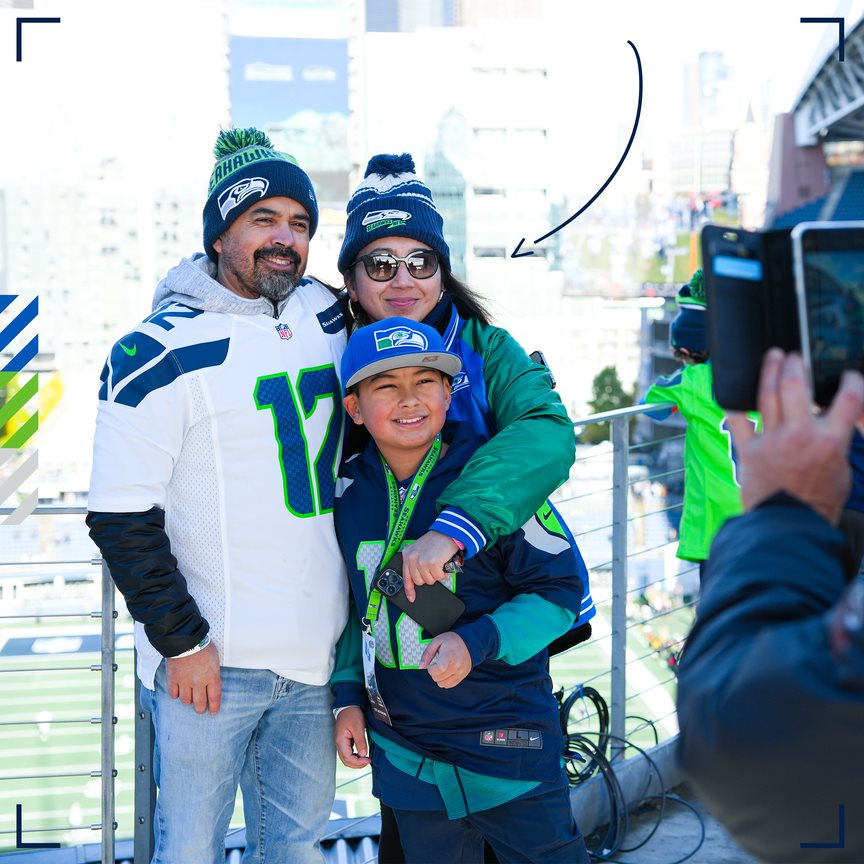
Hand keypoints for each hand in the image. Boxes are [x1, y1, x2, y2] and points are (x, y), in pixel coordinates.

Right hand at [165, 641, 221, 713]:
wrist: (185, 639)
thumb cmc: (202, 646)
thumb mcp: (215, 659)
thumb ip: (214, 673)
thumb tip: (214, 684)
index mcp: (212, 676)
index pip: (214, 698)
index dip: (214, 707)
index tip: (213, 712)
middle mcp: (198, 682)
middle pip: (199, 704)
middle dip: (200, 709)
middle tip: (200, 708)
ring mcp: (185, 682)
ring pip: (186, 701)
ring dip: (188, 700)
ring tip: (189, 695)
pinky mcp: (173, 680)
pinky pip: (174, 695)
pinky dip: (176, 694)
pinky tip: (179, 690)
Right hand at [335, 706, 369, 768]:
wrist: (348, 705)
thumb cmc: (352, 714)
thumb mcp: (358, 727)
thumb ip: (360, 741)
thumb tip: (363, 755)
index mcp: (340, 741)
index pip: (347, 758)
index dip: (358, 762)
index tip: (368, 759)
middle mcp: (339, 744)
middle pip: (346, 761)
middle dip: (357, 764)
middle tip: (368, 761)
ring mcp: (341, 743)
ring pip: (346, 758)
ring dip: (355, 762)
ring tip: (366, 759)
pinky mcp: (344, 741)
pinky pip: (348, 753)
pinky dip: (354, 757)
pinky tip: (362, 755)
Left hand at [400, 531, 458, 601]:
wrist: (448, 532)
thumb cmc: (436, 541)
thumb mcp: (420, 549)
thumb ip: (416, 562)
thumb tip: (418, 579)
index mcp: (407, 554)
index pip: (406, 577)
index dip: (409, 589)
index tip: (411, 598)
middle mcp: (412, 558)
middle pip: (419, 581)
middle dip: (428, 577)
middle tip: (433, 567)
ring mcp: (421, 561)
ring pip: (429, 580)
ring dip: (437, 574)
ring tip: (439, 563)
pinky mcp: (432, 563)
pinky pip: (438, 577)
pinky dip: (443, 573)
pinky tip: (443, 563)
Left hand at [419, 632, 471, 687]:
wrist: (469, 642)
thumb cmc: (452, 641)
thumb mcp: (437, 641)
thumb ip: (427, 654)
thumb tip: (420, 666)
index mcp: (449, 655)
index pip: (439, 669)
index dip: (431, 669)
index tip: (432, 664)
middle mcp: (456, 665)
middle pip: (438, 678)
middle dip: (433, 672)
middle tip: (436, 664)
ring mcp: (460, 672)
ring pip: (443, 684)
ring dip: (438, 678)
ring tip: (441, 668)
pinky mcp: (462, 676)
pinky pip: (450, 685)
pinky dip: (445, 681)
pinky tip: (445, 673)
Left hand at [727, 349, 863, 524]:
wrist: (789, 527)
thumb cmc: (818, 503)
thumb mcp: (841, 471)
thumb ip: (837, 441)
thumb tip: (836, 422)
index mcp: (829, 441)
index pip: (848, 399)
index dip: (852, 381)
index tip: (849, 376)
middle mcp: (799, 435)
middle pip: (796, 385)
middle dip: (796, 364)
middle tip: (796, 357)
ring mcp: (771, 440)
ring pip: (766, 394)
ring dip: (769, 370)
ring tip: (773, 357)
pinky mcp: (748, 450)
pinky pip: (737, 419)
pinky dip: (734, 402)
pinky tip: (733, 389)